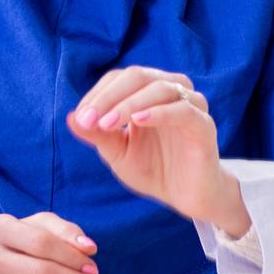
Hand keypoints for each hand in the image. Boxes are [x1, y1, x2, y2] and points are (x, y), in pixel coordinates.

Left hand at [68, 67, 250, 237]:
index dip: (98, 94)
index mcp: (148, 92)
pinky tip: (138, 121)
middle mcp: (170, 91)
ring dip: (130, 103)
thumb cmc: (153, 169)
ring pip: (160, 88)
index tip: (81, 117)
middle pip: (137, 76)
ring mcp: (190, 106)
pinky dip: (159, 112)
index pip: (119, 78)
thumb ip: (97, 134)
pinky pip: (183, 110)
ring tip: (108, 122)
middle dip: (109, 96)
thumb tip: (70, 117)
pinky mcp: (203, 125)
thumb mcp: (117, 152)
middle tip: (89, 118)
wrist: (186, 197)